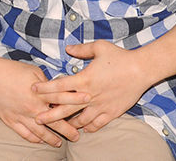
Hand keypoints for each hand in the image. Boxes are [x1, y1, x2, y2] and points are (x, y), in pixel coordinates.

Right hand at [0, 57, 80, 145]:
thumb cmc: (12, 70)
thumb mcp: (34, 71)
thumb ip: (46, 83)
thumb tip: (57, 89)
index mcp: (39, 92)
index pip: (62, 97)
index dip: (76, 99)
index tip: (88, 101)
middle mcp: (33, 107)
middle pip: (54, 121)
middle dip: (67, 129)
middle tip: (77, 136)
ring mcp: (22, 116)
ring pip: (40, 132)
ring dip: (52, 138)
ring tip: (60, 143)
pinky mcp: (12, 120)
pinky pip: (25, 134)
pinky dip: (34, 139)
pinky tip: (40, 141)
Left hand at [33, 41, 150, 133]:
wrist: (141, 70)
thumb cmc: (120, 57)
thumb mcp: (99, 47)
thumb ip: (81, 49)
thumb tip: (68, 49)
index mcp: (84, 79)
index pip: (59, 86)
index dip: (44, 88)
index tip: (33, 89)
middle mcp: (89, 95)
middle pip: (64, 108)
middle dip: (49, 115)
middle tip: (37, 118)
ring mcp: (100, 106)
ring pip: (79, 120)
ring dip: (68, 124)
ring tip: (59, 126)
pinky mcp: (111, 113)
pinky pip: (96, 125)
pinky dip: (87, 127)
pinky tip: (82, 128)